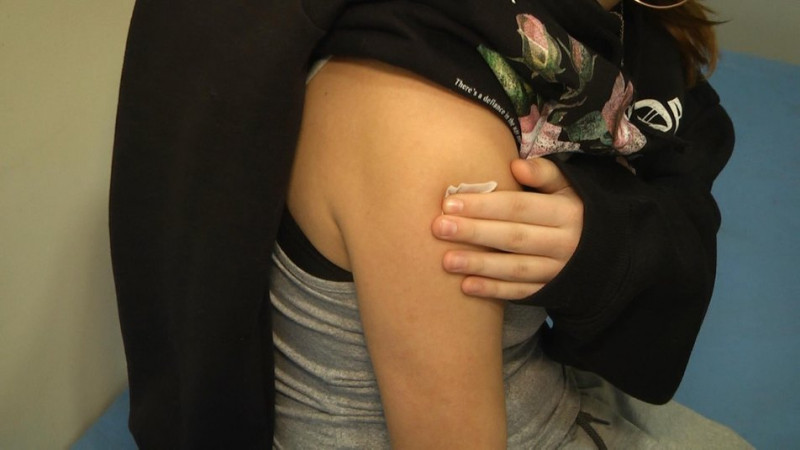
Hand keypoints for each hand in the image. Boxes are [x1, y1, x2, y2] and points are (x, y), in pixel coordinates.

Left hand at [431, 158, 582, 298]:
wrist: (607, 253)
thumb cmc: (574, 210)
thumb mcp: (569, 187)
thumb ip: (544, 173)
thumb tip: (515, 164)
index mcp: (565, 212)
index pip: (520, 208)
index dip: (485, 206)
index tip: (450, 202)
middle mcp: (563, 242)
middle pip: (514, 237)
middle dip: (475, 232)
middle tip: (439, 228)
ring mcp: (557, 270)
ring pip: (515, 268)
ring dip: (480, 265)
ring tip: (446, 261)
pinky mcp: (551, 291)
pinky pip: (521, 293)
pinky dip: (494, 291)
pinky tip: (466, 287)